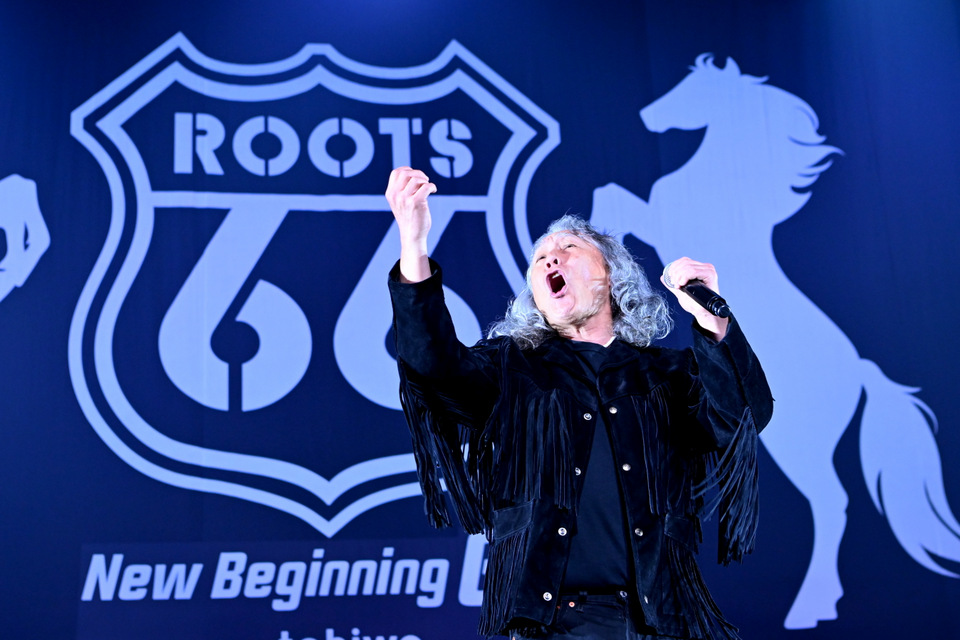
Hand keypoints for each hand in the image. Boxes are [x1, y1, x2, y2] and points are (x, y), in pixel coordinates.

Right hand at [385, 167, 436, 281]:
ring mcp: (404, 199)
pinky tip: (433, 191)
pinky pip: (426, 186)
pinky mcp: (416, 203)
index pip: (396, 172)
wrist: (412, 235)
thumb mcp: (400, 202)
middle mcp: (395, 195)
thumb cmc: (409, 218)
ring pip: (416, 179)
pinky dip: (432, 186)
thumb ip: (402, 189)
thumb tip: (415, 174)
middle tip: (425, 180)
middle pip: (406, 173)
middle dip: (418, 173)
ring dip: (425, 181)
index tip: (416, 176)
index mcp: (390, 194)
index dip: (408, 170)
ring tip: (429, 187)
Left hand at [661, 257, 728, 339]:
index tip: (671, 279)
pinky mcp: (710, 274)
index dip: (674, 267)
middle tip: (675, 284)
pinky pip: (693, 271)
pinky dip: (684, 277)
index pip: (684, 260)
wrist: (703, 312)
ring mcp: (708, 270)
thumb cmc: (694, 304)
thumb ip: (672, 284)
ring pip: (688, 266)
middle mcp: (705, 267)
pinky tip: (682, 284)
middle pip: (685, 262)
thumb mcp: (680, 292)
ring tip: (678, 286)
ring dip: (679, 276)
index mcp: (699, 269)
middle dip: (675, 273)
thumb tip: (663, 277)